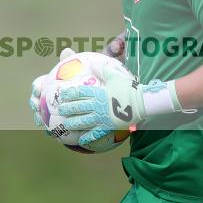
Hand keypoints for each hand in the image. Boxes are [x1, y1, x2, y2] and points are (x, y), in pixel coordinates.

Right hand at [29, 47, 77, 129]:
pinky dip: (49, 130)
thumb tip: (67, 50)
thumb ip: (70, 61)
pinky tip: (51, 133)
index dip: (36, 87)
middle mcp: (44, 99)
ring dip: (38, 118)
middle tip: (36, 106)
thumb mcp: (75, 71)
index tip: (39, 89)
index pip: (38, 85)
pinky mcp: (54, 123)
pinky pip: (50, 127)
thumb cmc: (77, 81)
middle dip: (33, 104)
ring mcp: (48, 111)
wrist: (84, 97)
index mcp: (47, 86)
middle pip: (34, 101)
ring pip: (39, 115)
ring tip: (40, 121)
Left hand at [58, 60, 179, 146]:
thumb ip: (103, 69)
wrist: (142, 103)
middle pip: (78, 108)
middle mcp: (97, 106)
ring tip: (66, 124)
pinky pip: (95, 134)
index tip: (61, 95)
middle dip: (67, 109)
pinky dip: (87, 138)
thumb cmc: (129, 88)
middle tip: (60, 110)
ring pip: (83, 122)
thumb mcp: (116, 76)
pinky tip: (81, 140)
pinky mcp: (107, 127)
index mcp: (98, 93)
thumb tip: (94, 62)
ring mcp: (101, 118)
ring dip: (73, 123)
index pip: (79, 93)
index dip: (68, 94)